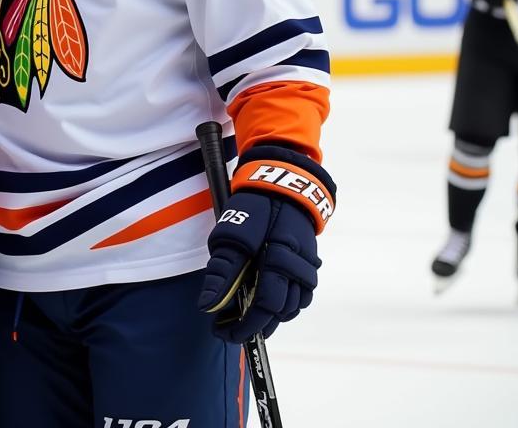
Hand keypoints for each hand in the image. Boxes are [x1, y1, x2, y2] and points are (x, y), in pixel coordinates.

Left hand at [198, 146, 333, 343]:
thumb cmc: (253, 206)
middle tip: (230, 328)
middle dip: (255, 325)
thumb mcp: (230, 233)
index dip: (244, 326)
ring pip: (293, 307)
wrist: (281, 183)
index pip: (264, 307)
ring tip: (246, 317)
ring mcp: (308, 267)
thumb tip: (207, 305)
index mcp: (278, 257)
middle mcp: (298, 267)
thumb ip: (223, 271)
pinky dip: (286, 303)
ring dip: (271, 316)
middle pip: (280, 312)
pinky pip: (302, 296)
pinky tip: (268, 302)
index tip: (223, 334)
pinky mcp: (311, 266)